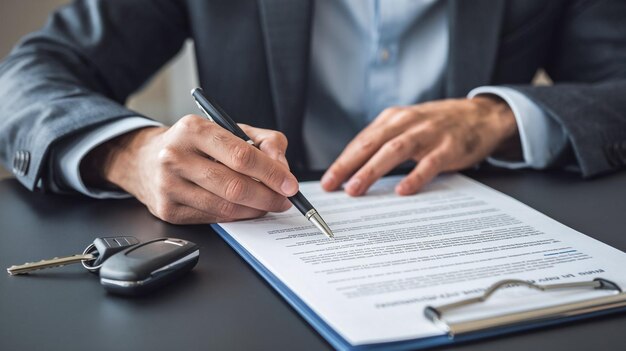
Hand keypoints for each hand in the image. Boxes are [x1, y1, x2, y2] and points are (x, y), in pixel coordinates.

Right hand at [82, 115, 298, 223]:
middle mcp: (176, 156)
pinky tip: (245, 209)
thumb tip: (282, 167)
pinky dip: (236, 217)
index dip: (271, 173)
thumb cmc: (194, 144)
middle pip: (235, 186)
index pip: (241, 155)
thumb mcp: (227, 129)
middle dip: (268, 196)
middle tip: (284, 200)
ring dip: (255, 210)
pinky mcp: (167, 210)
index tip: (289, 184)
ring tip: (268, 205)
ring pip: (225, 207)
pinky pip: (213, 218)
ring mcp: (169, 185)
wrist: (145, 160)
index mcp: (193, 129)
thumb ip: (264, 141)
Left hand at [321, 97, 519, 195]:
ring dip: (371, 170)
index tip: (328, 180)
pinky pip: (428, 163)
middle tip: (334, 185)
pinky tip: (401, 190)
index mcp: (393, 119)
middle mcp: (406, 122)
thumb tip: (354, 168)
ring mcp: (428, 134)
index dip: (343, 161)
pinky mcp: (449, 147)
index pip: (361, 141)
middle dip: (348, 165)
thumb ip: (384, 142)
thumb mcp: (407, 125)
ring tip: (355, 188)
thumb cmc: (438, 125)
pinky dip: (414, 176)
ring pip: (394, 151)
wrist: (481, 115)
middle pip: (371, 144)